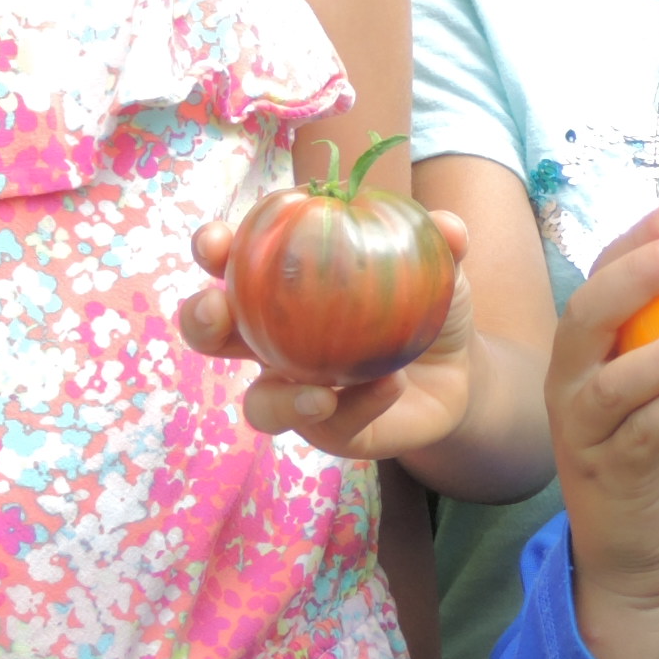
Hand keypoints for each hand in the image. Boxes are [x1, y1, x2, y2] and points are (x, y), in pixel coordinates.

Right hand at [177, 199, 478, 462]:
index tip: (214, 242)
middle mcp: (275, 343)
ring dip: (280, 399)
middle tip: (214, 310)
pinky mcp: (332, 432)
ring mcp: (297, 392)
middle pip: (214, 337)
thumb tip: (448, 226)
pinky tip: (389, 385)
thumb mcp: (439, 268)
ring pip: (261, 405)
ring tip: (321, 391)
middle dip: (201, 321)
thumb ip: (441, 245)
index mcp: (282, 289)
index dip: (213, 251)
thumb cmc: (426, 304)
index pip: (234, 264)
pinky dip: (360, 405)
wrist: (457, 372)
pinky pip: (333, 426)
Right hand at [544, 204, 658, 658]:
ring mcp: (580, 432)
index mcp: (586, 352)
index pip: (600, 278)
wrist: (639, 554)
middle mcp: (568, 383)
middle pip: (587, 314)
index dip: (635, 240)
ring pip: (613, 379)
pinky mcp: (605, 475)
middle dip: (639, 273)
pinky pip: (643, 433)